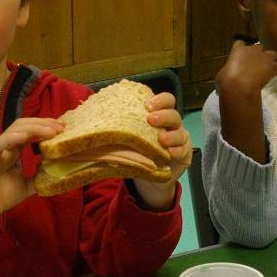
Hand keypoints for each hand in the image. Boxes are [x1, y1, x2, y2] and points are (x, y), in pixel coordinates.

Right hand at [0, 116, 64, 243]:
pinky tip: (24, 136)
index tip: (62, 128)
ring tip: (49, 131)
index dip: (45, 127)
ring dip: (33, 128)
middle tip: (60, 127)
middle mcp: (6, 146)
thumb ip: (38, 177)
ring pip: (13, 130)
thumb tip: (55, 169)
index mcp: (14, 150)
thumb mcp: (27, 186)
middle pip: (24, 126)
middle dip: (42, 123)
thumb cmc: (0, 196)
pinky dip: (11, 138)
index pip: (30, 131)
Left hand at [131, 91, 191, 210]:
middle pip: (173, 115)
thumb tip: (93, 115)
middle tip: (150, 119)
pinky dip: (177, 151)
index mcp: (160, 115)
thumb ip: (121, 126)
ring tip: (161, 139)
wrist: (148, 175)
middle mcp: (171, 125)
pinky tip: (169, 153)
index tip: (147, 106)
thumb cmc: (137, 149)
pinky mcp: (184, 154)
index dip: (160, 100)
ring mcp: (179, 139)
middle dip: (163, 116)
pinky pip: (183, 151)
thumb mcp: (129, 136)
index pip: (166, 101)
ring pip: (180, 133)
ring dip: (171, 135)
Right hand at [216, 40, 276, 163]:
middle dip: (258, 53)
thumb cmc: (226, 81)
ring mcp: (264, 58)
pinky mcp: (273, 67)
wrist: (238, 85)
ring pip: (272, 54)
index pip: (240, 44)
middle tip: (257, 63)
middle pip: (258, 47)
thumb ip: (224, 76)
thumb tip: (221, 86)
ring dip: (272, 60)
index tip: (241, 56)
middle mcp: (252, 50)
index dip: (241, 49)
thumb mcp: (220, 78)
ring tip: (272, 68)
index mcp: (237, 51)